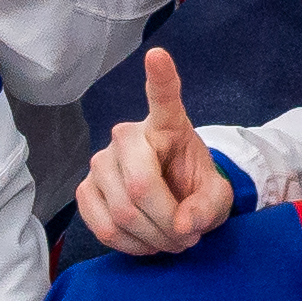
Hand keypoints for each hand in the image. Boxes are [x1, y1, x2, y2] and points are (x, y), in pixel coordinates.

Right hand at [76, 46, 237, 256]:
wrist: (173, 204)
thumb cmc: (194, 189)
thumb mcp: (216, 197)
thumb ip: (207, 208)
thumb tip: (182, 226)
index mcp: (166, 125)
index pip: (163, 98)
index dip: (160, 78)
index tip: (158, 55)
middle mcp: (126, 136)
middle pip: (142, 186)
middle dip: (168, 223)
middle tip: (187, 239)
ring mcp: (100, 163)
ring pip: (123, 212)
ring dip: (153, 238)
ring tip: (171, 242)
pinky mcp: (85, 190)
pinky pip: (102, 226)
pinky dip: (129, 244)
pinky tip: (145, 243)